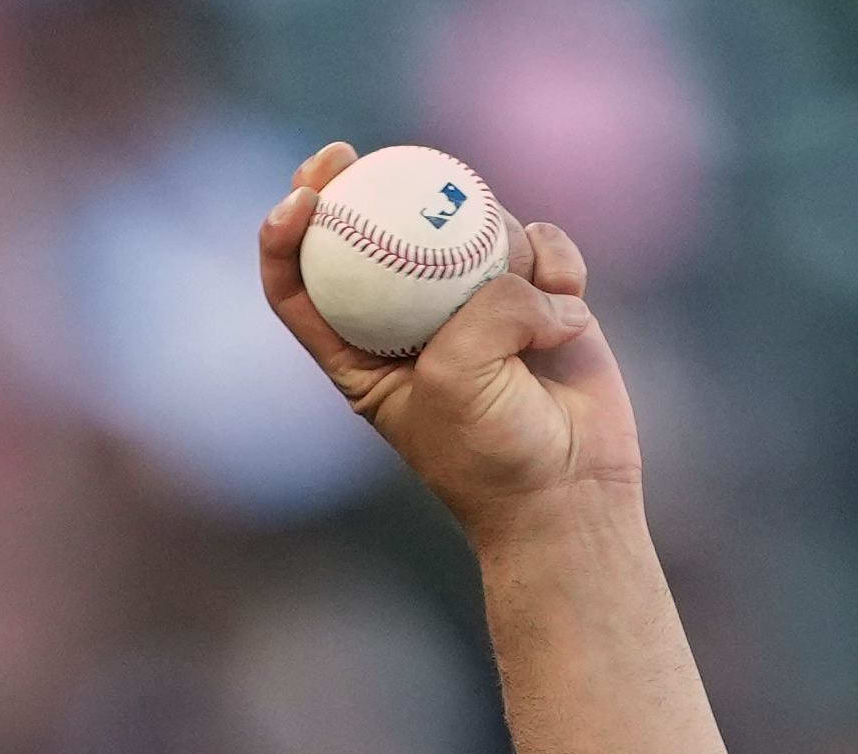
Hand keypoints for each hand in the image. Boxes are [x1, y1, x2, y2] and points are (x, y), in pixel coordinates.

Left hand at [257, 143, 640, 544]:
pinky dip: (557, 263)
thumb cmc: (493, 452)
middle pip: (378, 232)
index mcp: (360, 355)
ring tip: (533, 305)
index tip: (300, 198)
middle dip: (357, 183)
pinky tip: (569, 299)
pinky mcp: (538, 296)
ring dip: (501, 246)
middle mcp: (414, 321)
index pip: (302, 286)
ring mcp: (477, 302)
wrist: (570, 493)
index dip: (286, 235)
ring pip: (474, 228)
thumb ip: (476, 310)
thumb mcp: (456, 379)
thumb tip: (519, 268)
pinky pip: (542, 246)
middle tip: (356, 156)